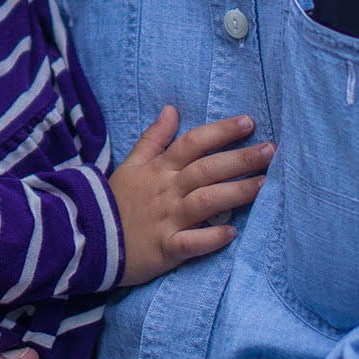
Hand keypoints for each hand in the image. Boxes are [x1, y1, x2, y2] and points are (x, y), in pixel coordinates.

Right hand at [108, 106, 271, 286]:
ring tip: (264, 186)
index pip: (193, 143)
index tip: (249, 122)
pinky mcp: (164, 249)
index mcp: (159, 169)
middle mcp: (166, 191)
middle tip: (271, 151)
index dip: (220, 131)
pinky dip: (210, 238)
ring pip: (205, 202)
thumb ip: (153, 138)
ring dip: (235, 193)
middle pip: (206, 169)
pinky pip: (190, 243)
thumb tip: (172, 109)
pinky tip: (232, 233)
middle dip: (240, 158)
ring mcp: (166, 220)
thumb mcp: (131, 164)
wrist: (86, 238)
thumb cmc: (116, 200)